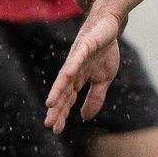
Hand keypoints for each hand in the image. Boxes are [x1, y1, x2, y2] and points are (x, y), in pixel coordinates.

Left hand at [45, 11, 123, 131]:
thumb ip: (94, 98)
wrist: (108, 26)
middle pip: (63, 92)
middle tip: (49, 124)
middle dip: (56, 108)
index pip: (67, 100)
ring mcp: (77, 58)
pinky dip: (71, 67)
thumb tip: (85, 118)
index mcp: (77, 80)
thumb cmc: (103, 51)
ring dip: (58, 91)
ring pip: (65, 77)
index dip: (62, 114)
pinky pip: (77, 58)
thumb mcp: (103, 80)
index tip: (56, 130)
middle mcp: (73, 70)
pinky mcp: (84, 45)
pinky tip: (66, 77)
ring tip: (50, 105)